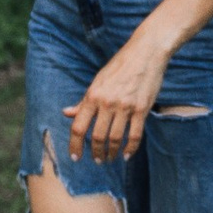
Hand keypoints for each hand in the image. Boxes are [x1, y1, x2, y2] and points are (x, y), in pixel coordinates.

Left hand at [67, 31, 168, 162]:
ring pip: (115, 139)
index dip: (75, 145)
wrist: (146, 52)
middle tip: (97, 160)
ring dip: (111, 153)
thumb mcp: (98, 81)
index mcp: (93, 95)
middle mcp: (107, 103)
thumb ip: (84, 101)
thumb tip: (66, 113)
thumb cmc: (120, 66)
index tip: (75, 157)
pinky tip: (126, 155)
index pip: (78, 127)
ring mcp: (125, 106)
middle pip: (97, 137)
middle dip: (96, 153)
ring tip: (109, 158)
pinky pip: (134, 135)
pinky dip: (130, 149)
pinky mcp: (142, 109)